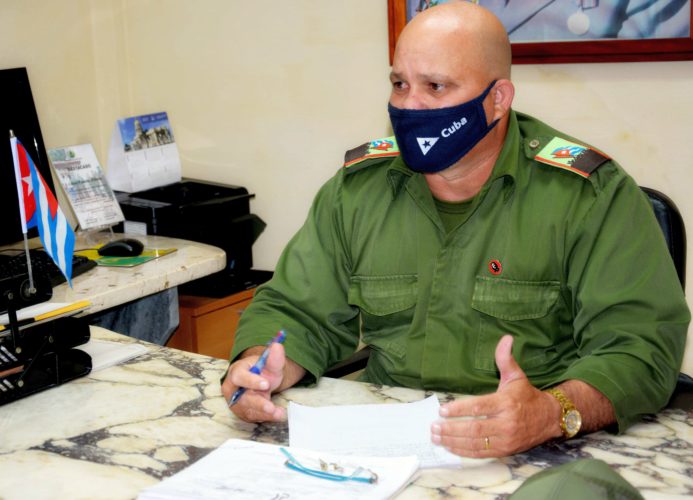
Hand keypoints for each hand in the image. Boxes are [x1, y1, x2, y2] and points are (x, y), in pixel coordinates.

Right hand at [221, 342, 287, 422]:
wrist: (262, 382)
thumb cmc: (262, 371)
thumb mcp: (269, 363)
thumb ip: (274, 357)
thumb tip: (277, 346)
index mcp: (236, 372)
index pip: (239, 376)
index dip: (251, 381)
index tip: (266, 384)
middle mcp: (233, 389)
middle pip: (242, 398)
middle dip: (258, 403)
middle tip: (270, 407)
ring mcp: (237, 402)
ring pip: (248, 410)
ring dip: (264, 413)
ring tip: (279, 413)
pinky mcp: (243, 413)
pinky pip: (254, 417)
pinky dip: (266, 417)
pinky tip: (277, 415)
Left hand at [430, 335, 560, 456]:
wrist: (550, 418)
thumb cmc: (527, 395)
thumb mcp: (516, 376)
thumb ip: (505, 359)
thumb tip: (506, 338)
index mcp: (505, 403)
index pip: (478, 407)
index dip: (459, 410)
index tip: (442, 410)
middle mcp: (506, 423)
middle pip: (474, 429)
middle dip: (451, 429)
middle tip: (434, 427)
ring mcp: (506, 439)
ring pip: (475, 443)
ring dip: (453, 442)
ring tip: (436, 437)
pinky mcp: (505, 451)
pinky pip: (481, 454)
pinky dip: (464, 452)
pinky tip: (450, 447)